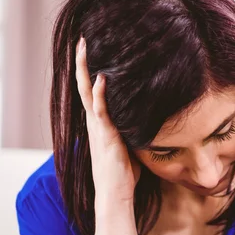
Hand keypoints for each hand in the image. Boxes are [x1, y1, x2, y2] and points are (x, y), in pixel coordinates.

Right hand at [76, 37, 139, 207]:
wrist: (116, 194)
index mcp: (100, 124)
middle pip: (84, 86)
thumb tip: (152, 120)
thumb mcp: (131, 145)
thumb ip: (135, 130)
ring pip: (87, 92)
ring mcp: (98, 128)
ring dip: (86, 69)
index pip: (92, 92)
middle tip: (83, 39)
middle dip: (83, 62)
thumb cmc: (125, 174)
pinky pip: (100, 110)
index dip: (90, 72)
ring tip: (85, 47)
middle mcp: (95, 123)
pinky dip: (100, 93)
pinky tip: (103, 77)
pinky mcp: (105, 136)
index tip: (93, 52)